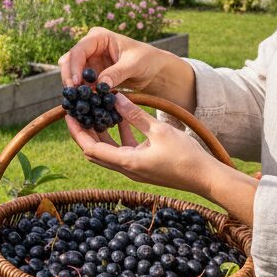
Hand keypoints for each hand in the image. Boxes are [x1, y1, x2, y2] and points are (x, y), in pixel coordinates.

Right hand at [59, 26, 196, 110]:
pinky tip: (85, 102)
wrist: (154, 69)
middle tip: (73, 94)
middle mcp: (90, 47)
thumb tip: (100, 85)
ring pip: (71, 72)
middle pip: (69, 60)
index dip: (74, 66)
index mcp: (99, 37)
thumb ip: (117, 73)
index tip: (75, 83)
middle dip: (69, 76)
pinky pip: (81, 83)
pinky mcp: (92, 74)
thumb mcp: (134, 65)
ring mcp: (90, 60)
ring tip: (80, 100)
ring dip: (73, 86)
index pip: (79, 50)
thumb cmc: (147, 60)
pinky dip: (81, 92)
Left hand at [64, 94, 215, 196]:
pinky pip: (123, 150)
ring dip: (101, 132)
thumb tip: (114, 98)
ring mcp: (134, 169)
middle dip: (84, 131)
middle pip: (94, 151)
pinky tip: (122, 118)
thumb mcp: (159, 130)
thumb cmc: (186, 156)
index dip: (77, 131)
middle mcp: (126, 169)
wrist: (207, 178)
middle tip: (78, 111)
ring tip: (95, 110)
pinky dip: (118, 135)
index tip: (68, 114)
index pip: (90, 148)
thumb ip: (135, 115)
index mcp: (126, 163)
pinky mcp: (143, 166)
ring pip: (108, 150)